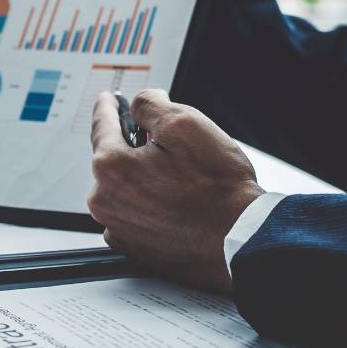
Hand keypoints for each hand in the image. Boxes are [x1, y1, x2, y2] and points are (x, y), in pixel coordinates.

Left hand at [88, 90, 264, 292]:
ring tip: (181, 182)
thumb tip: (139, 105)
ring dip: (144, 178)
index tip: (108, 100)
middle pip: (115, 159)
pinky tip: (176, 205)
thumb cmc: (219, 187)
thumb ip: (150, 105)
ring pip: (124, 188)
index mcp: (111, 166)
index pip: (102, 126)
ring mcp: (117, 226)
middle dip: (136, 148)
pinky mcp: (132, 247)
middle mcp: (105, 199)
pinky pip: (133, 214)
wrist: (243, 240)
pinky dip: (148, 206)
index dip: (108, 108)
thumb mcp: (186, 124)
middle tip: (171, 149)